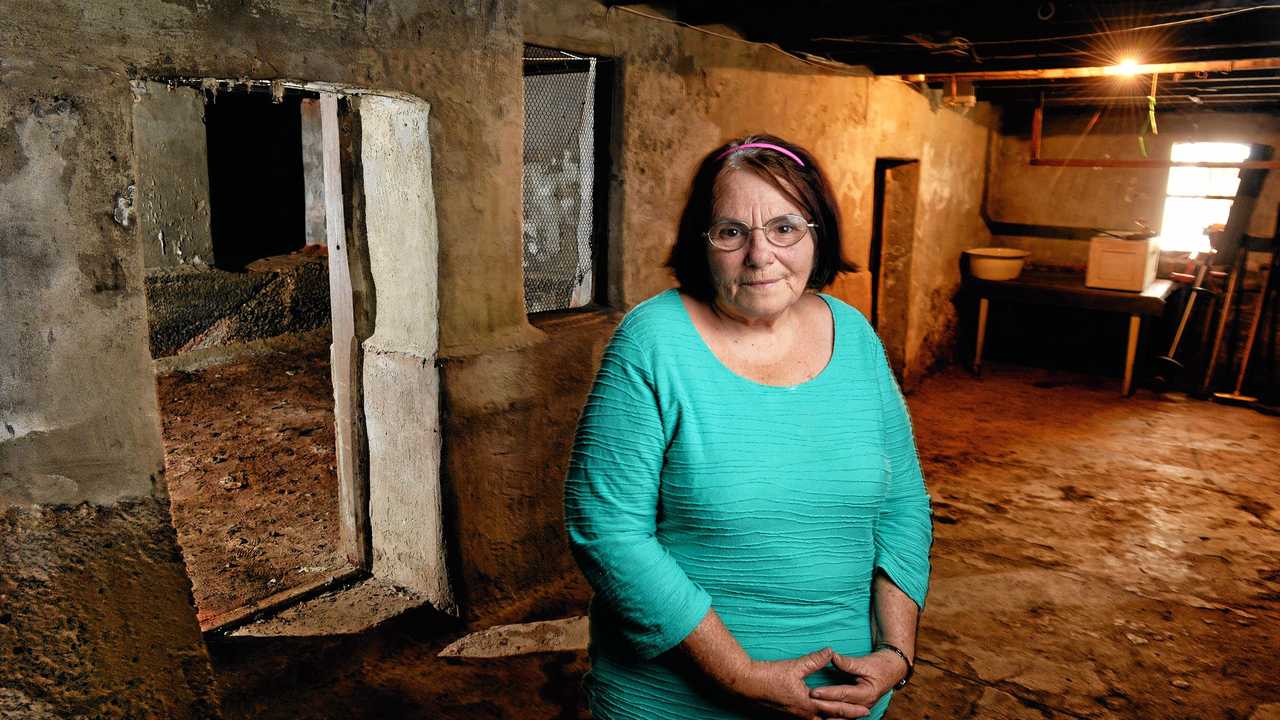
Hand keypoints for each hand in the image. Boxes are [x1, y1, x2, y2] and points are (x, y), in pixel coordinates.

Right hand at [733, 648, 870, 719]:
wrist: (745, 684)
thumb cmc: (769, 676)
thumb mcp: (794, 666)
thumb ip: (814, 660)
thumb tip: (831, 651)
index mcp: (807, 703)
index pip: (836, 708)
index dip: (852, 710)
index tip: (866, 711)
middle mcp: (803, 713)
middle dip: (846, 719)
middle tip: (861, 717)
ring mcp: (794, 715)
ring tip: (842, 719)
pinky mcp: (787, 713)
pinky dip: (818, 718)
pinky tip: (817, 715)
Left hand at [808, 649, 907, 708]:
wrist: (892, 671)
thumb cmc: (879, 665)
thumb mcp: (864, 662)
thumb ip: (847, 662)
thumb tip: (831, 656)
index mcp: (867, 693)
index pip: (843, 694)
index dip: (828, 693)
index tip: (814, 691)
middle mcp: (865, 704)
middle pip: (841, 708)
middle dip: (824, 705)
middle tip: (808, 701)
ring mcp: (861, 708)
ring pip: (842, 716)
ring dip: (828, 714)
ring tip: (812, 711)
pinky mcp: (858, 709)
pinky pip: (844, 716)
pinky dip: (833, 716)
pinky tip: (822, 716)